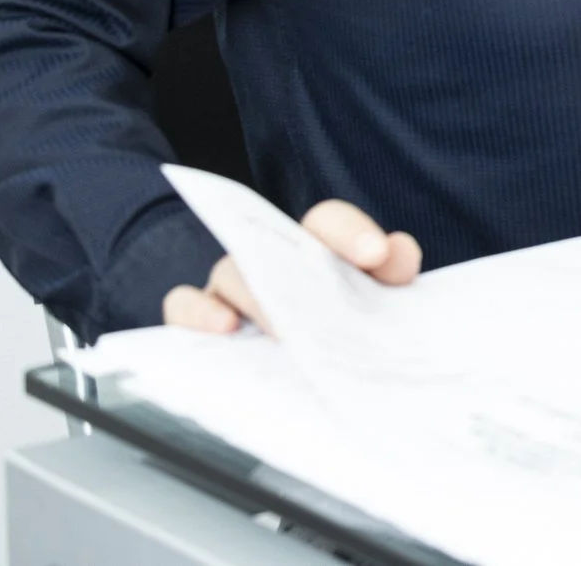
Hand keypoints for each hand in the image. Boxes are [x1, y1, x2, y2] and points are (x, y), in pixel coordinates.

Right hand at [162, 200, 421, 334]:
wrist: (299, 359)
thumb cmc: (338, 322)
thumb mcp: (373, 299)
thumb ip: (392, 273)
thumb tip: (399, 252)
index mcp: (315, 246)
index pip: (327, 222)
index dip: (352, 232)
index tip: (377, 254)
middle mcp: (268, 256)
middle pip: (272, 245)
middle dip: (299, 272)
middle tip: (324, 306)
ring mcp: (229, 285)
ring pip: (230, 273)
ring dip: (256, 299)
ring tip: (282, 330)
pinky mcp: (195, 316)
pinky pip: (182, 305)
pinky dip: (196, 312)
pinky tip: (224, 328)